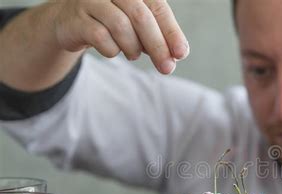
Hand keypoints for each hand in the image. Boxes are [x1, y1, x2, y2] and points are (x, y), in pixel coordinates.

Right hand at [52, 0, 188, 73]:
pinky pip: (100, 37)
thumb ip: (157, 37)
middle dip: (157, 45)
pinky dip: (112, 50)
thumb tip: (177, 54)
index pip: (157, 7)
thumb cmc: (112, 22)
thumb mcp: (138, 27)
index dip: (171, 31)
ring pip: (120, 26)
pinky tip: (113, 50)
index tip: (181, 54)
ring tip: (133, 53)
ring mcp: (91, 1)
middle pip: (140, 16)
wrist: (70, 21)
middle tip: (167, 68)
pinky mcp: (76, 18)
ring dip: (133, 48)